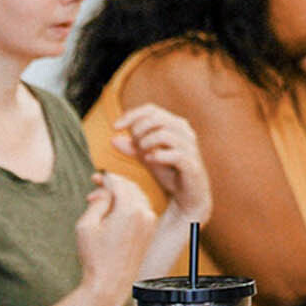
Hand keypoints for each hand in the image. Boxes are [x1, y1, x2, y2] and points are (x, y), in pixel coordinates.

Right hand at [75, 172, 155, 305]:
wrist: (110, 285)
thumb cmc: (95, 257)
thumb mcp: (86, 225)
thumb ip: (97, 202)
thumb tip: (106, 191)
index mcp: (129, 209)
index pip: (118, 182)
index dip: (105, 178)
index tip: (94, 178)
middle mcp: (144, 213)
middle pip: (130, 186)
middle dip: (113, 184)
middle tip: (95, 187)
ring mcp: (150, 223)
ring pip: (136, 197)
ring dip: (120, 195)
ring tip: (100, 203)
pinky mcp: (150, 232)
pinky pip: (140, 209)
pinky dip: (127, 206)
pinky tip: (112, 214)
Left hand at [109, 104, 212, 222]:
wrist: (187, 196)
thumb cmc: (169, 172)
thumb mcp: (146, 158)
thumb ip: (132, 148)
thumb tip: (113, 139)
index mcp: (174, 124)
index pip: (151, 109)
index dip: (131, 115)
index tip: (115, 127)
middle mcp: (184, 131)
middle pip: (156, 118)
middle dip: (138, 130)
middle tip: (134, 146)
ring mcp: (190, 146)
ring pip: (163, 134)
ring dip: (146, 143)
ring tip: (143, 155)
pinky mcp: (192, 163)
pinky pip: (173, 154)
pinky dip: (157, 156)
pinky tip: (151, 161)